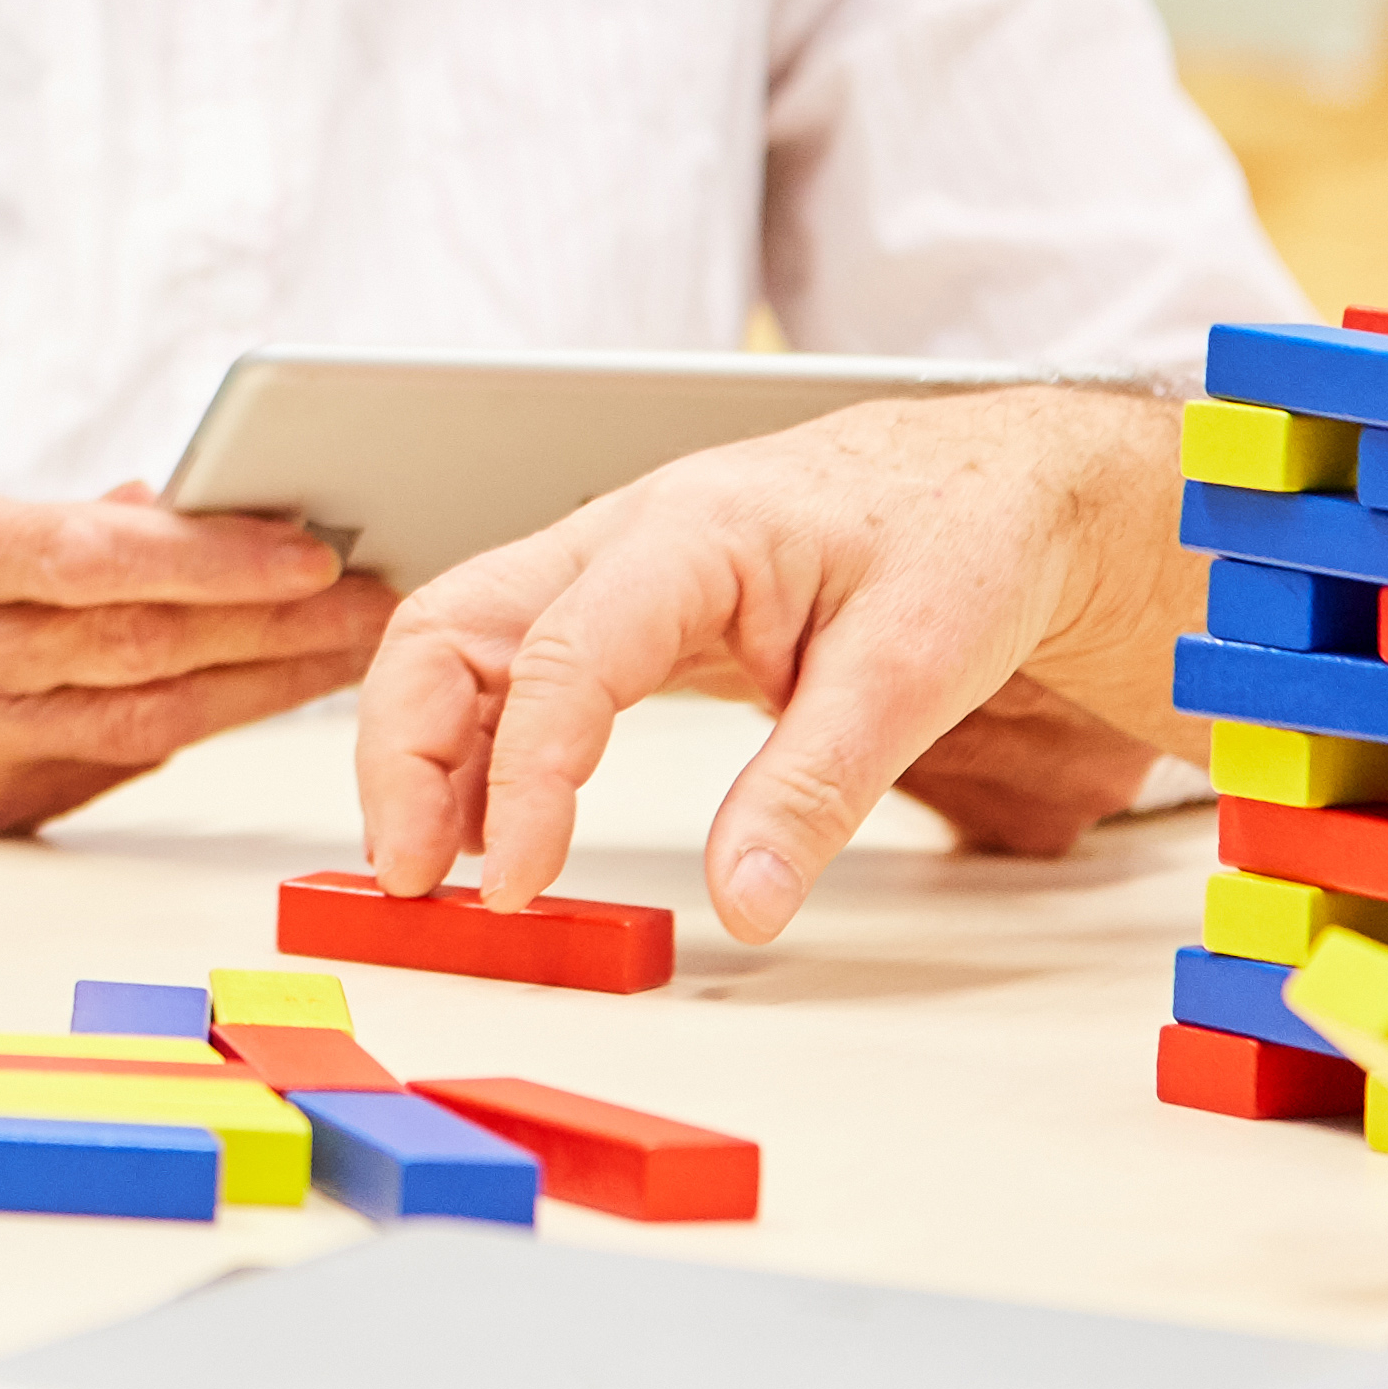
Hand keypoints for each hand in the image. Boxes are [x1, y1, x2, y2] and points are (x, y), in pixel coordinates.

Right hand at [0, 491, 392, 838]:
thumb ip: (58, 527)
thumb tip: (185, 505)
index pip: (92, 558)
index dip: (210, 558)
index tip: (311, 548)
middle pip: (141, 644)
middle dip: (275, 621)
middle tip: (377, 598)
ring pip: (150, 718)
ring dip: (266, 683)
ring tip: (354, 647)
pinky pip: (122, 768)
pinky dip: (204, 727)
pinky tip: (271, 697)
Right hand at [353, 387, 1184, 938]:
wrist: (984, 485)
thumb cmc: (955, 540)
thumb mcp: (917, 669)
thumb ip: (816, 788)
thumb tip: (745, 904)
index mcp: (693, 532)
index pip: (562, 655)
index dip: (524, 776)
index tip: (516, 880)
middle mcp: (618, 540)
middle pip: (447, 628)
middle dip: (402, 754)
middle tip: (407, 878)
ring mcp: (605, 572)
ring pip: (454, 646)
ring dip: (420, 755)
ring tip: (428, 872)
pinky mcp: (615, 613)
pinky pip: (507, 673)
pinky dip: (473, 751)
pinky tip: (484, 829)